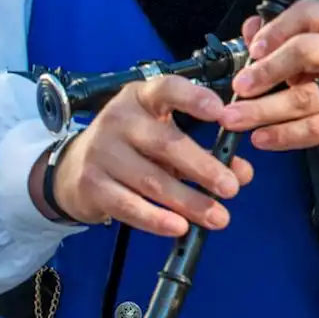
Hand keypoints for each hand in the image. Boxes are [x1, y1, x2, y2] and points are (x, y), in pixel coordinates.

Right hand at [40, 76, 254, 236]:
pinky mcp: (91, 184)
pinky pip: (129, 205)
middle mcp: (119, 119)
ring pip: (151, 180)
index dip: (194, 99)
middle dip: (202, 167)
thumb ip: (207, 153)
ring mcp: (102, 151)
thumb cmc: (134, 148)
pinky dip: (156, 219)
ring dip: (189, 202)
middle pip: (165, 143)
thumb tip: (243, 173)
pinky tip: (180, 227)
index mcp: (142, 99)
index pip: (167, 89)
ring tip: (218, 217)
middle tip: (231, 188)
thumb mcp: (169, 140)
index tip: (222, 113)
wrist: (75, 168)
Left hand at [218, 0, 318, 172]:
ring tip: (234, 119)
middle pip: (305, 52)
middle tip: (238, 88)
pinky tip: (261, 139)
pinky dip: (285, 135)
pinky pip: (316, 129)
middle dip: (266, 70)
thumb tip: (248, 29)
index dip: (276, 29)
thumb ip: (286, 39)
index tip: (251, 50)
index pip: (308, 14)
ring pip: (306, 97)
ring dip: (264, 110)